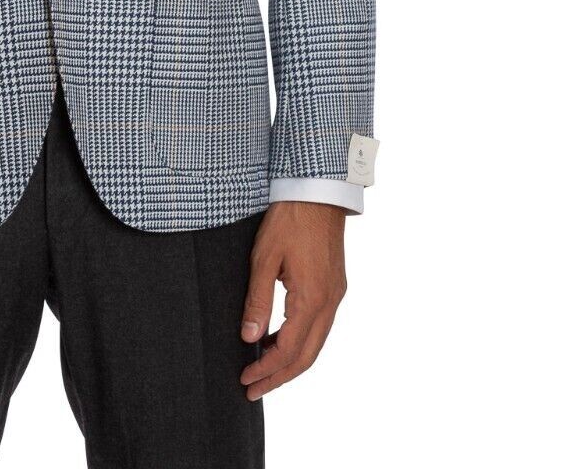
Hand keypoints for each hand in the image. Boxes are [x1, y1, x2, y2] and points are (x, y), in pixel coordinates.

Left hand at [238, 200, 347, 399]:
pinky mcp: (335, 285)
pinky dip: (300, 341)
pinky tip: (280, 338)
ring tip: (264, 369)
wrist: (318, 191)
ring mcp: (335, 294)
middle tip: (253, 389)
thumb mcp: (264, 258)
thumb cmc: (289, 219)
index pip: (289, 350)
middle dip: (279, 377)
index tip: (246, 380)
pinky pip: (320, 326)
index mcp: (311, 299)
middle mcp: (329, 302)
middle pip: (307, 356)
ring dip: (291, 361)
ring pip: (316, 343)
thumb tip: (249, 338)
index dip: (267, 370)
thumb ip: (257, 300)